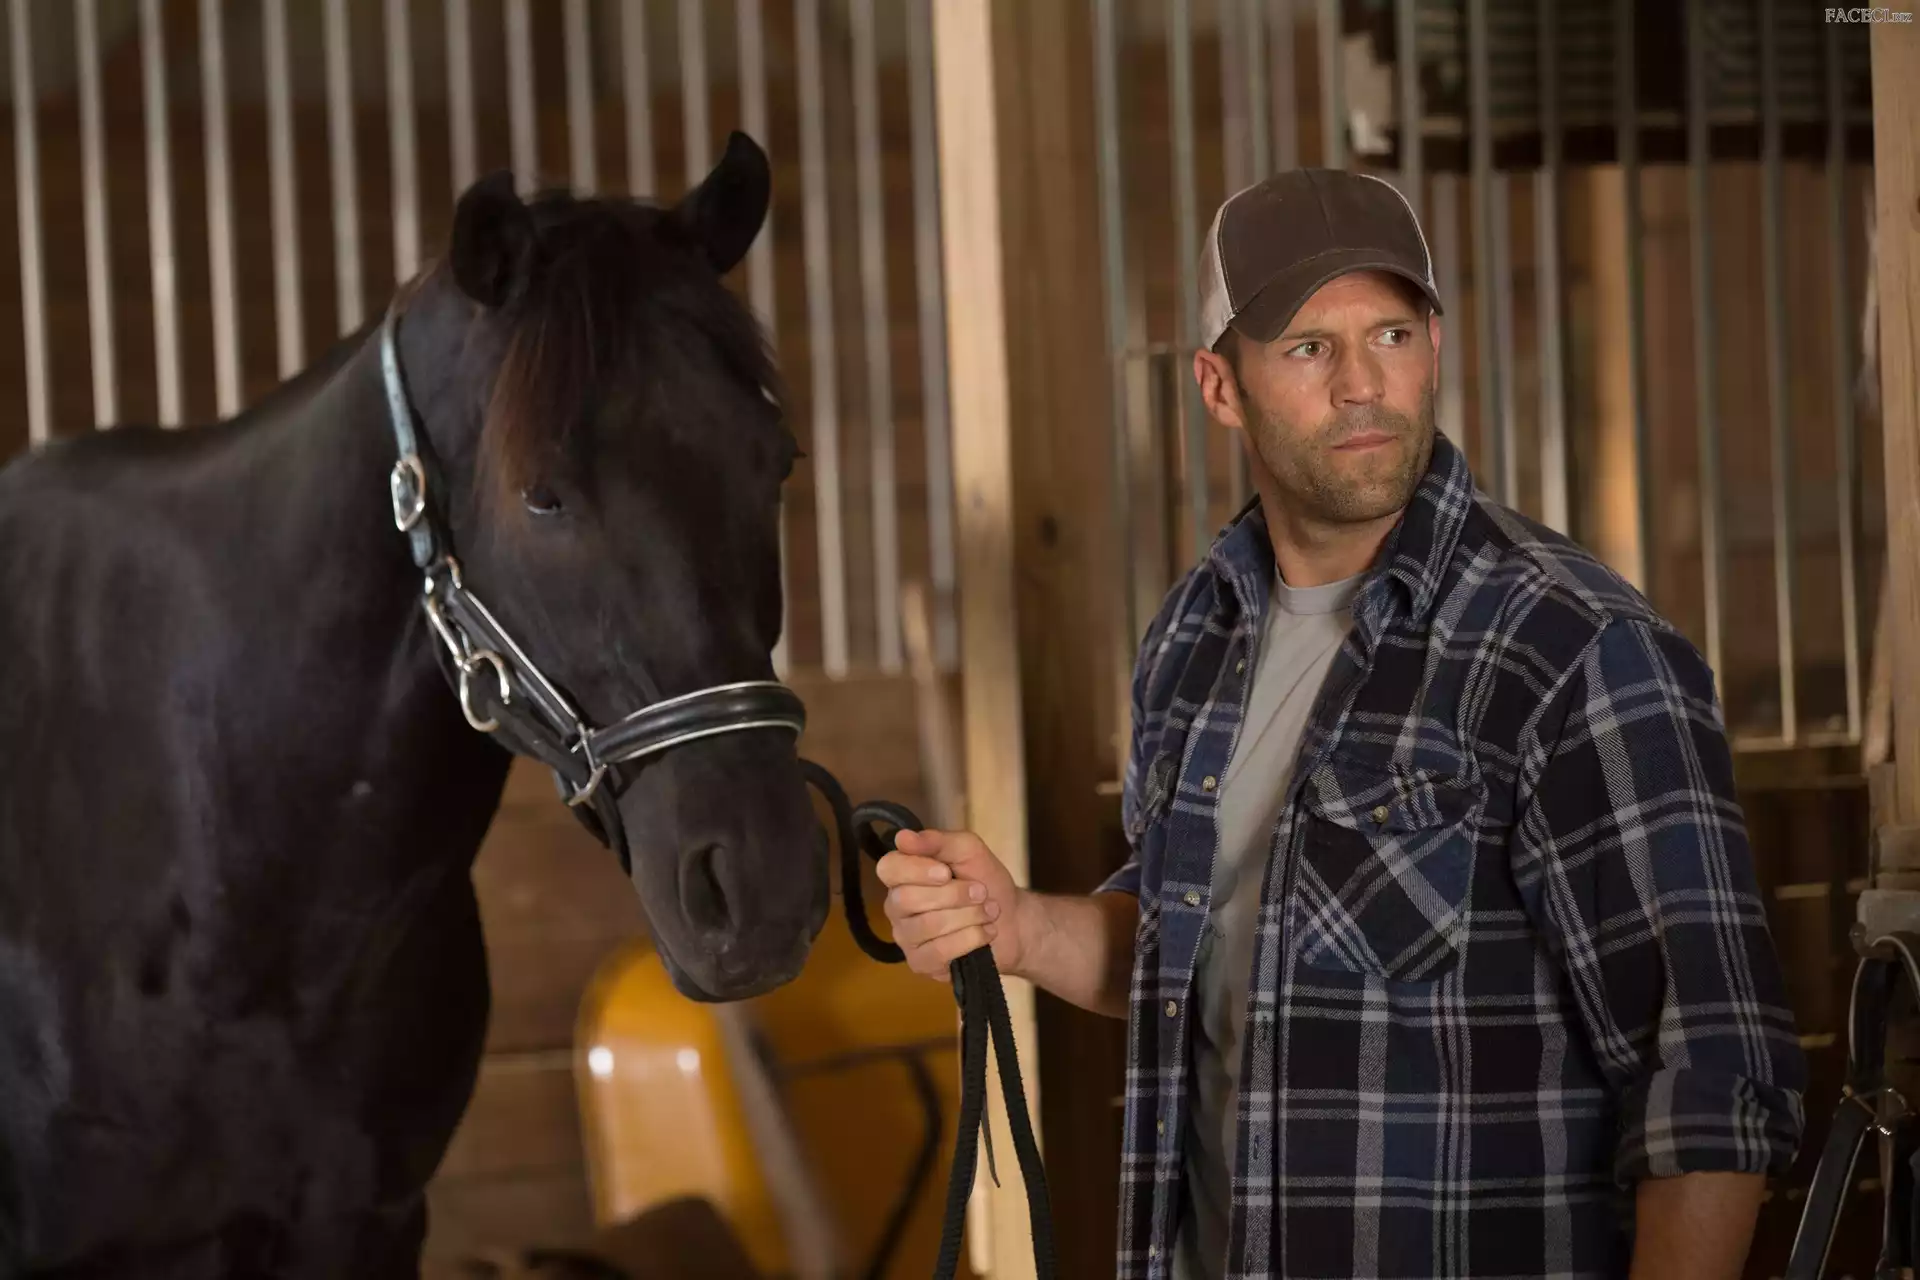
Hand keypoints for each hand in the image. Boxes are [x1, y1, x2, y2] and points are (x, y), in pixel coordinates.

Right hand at [876, 827, 1028, 980]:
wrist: (1014, 920)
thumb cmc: (987, 882)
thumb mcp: (970, 851)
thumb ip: (938, 841)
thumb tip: (903, 837)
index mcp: (903, 874)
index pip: (888, 869)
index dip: (916, 870)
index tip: (947, 872)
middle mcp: (897, 906)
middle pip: (907, 899)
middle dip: (953, 895)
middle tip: (981, 892)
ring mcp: (906, 937)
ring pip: (927, 925)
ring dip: (968, 916)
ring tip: (989, 912)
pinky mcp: (920, 962)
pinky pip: (938, 951)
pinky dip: (970, 939)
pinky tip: (985, 933)